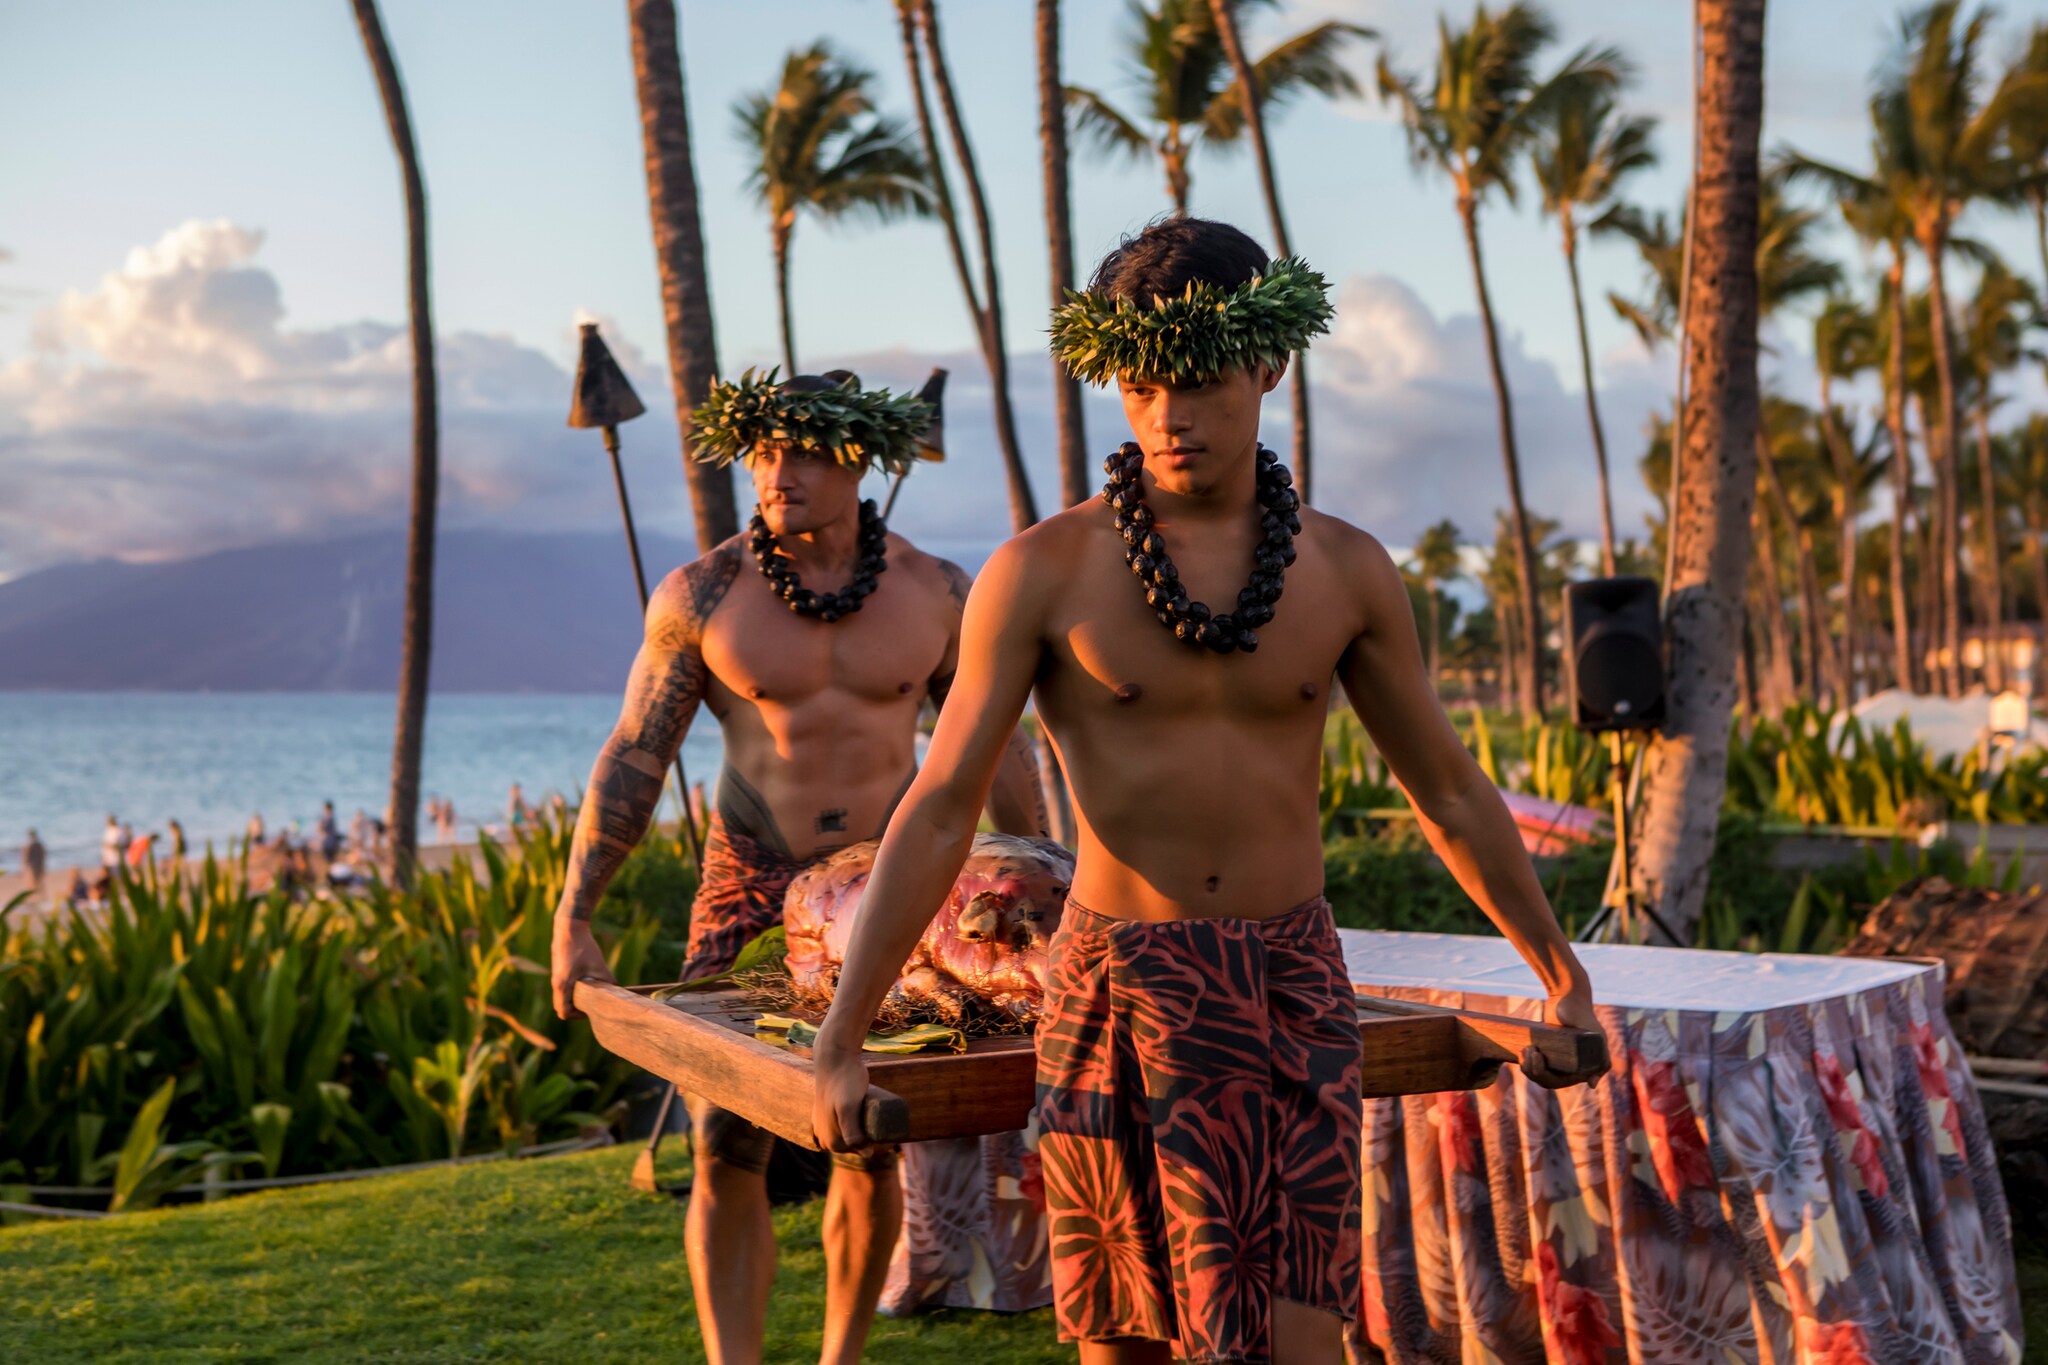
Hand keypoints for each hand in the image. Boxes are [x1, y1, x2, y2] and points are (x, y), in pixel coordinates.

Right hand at [551, 918, 614, 1020]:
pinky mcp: (558, 970)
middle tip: (592, 1003)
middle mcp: (555, 983)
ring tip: (591, 991)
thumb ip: (608, 981)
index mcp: (562, 985)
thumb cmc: (583, 946)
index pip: (563, 1013)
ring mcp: (555, 976)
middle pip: (561, 1006)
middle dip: (576, 1008)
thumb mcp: (599, 966)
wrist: (569, 927)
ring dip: (575, 998)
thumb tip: (616, 991)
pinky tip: (587, 980)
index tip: (590, 1009)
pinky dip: (573, 989)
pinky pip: (563, 987)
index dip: (577, 1016)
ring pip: (562, 996)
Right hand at [811, 1034, 873, 1154]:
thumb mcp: (848, 1110)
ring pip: (852, 1132)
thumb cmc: (844, 1082)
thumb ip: (852, 1133)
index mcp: (830, 1142)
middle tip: (882, 1115)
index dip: (876, 1141)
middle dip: (870, 1134)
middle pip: (856, 1143)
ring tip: (875, 1110)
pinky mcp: (827, 1113)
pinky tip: (865, 1111)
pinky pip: (847, 1124)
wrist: (835, 1059)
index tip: (885, 1124)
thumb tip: (868, 1155)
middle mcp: (824, 1137)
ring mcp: (824, 1125)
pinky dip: (856, 1121)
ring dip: (863, 1127)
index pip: (861, 1150)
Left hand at [1523, 985, 1608, 1089]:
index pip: (1556, 1082)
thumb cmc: (1585, 1017)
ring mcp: (1555, 1059)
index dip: (1543, 1075)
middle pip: (1543, 1079)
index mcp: (1578, 1070)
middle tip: (1529, 1050)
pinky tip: (1521, 1051)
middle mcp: (1567, 1068)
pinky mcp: (1545, 1050)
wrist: (1569, 998)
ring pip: (1536, 1073)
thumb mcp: (1597, 1038)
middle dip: (1532, 1070)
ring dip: (1526, 1066)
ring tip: (1525, 1049)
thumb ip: (1603, 1060)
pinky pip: (1532, 1063)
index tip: (1538, 1057)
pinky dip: (1525, 1061)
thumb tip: (1591, 1084)